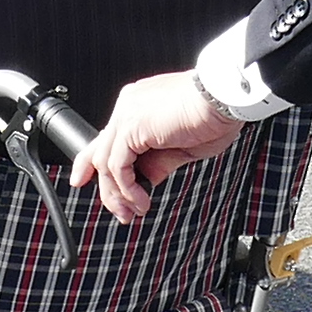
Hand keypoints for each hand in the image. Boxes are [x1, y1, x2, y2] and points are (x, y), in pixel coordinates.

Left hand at [73, 69, 237, 222]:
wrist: (224, 99)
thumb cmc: (214, 115)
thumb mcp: (183, 147)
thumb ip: (161, 161)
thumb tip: (149, 177)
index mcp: (138, 105)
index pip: (108, 137)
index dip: (92, 163)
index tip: (87, 183)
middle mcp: (128, 106)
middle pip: (101, 152)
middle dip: (107, 189)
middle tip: (122, 212)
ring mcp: (127, 114)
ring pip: (106, 163)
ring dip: (117, 194)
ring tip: (134, 211)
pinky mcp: (131, 127)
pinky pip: (117, 166)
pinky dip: (126, 189)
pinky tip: (141, 200)